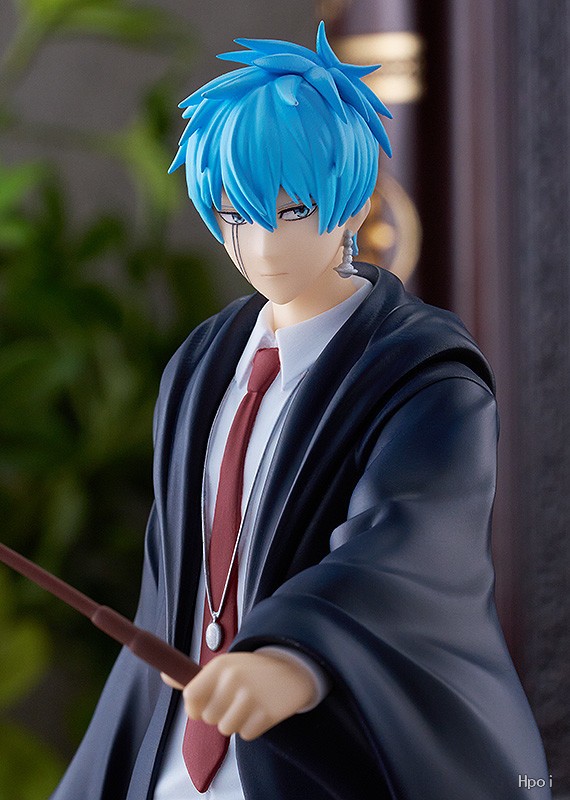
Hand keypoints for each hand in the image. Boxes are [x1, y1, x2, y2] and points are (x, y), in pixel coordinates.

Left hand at [161, 651, 314, 739]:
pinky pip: (246, 735)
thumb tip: (165, 676)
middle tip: (234, 700)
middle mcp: (233, 679)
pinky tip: (260, 710)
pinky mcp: (266, 713)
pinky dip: (252, 727)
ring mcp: (251, 696)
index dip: (195, 708)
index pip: (191, 697)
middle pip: (208, 717)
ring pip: (226, 728)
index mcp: (220, 666)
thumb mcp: (223, 666)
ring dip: (235, 721)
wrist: (291, 669)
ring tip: (248, 704)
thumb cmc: (251, 670)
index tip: (204, 706)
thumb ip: (194, 678)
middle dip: (219, 713)